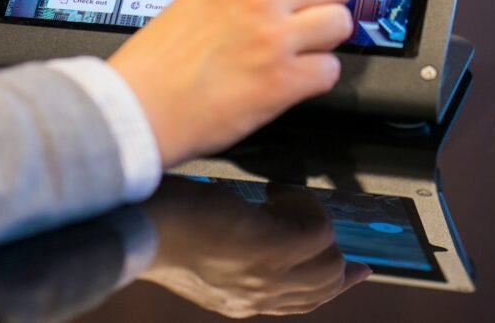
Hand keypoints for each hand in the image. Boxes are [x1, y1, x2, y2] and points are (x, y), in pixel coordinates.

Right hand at [108, 0, 380, 167]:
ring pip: (341, 25)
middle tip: (317, 17)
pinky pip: (329, 71)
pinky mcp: (282, 82)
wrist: (137, 107)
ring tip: (298, 53)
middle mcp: (262, 0)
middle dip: (334, 1)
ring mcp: (275, 40)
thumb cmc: (158, 60)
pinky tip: (291, 82)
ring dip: (327, 40)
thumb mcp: (197, 0)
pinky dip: (316, 78)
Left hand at [141, 176, 370, 317]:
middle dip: (333, 249)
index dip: (335, 284)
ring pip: (330, 261)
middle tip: (315, 215)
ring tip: (282, 198)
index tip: (357, 269)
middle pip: (325, 285)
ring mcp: (267, 276)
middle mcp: (257, 297)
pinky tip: (275, 190)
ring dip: (314, 220)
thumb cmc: (159, 225)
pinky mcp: (272, 248)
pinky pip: (319, 230)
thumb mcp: (202, 253)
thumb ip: (235, 256)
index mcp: (240, 301)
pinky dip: (304, 204)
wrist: (138, 223)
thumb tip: (264, 230)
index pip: (302, 303)